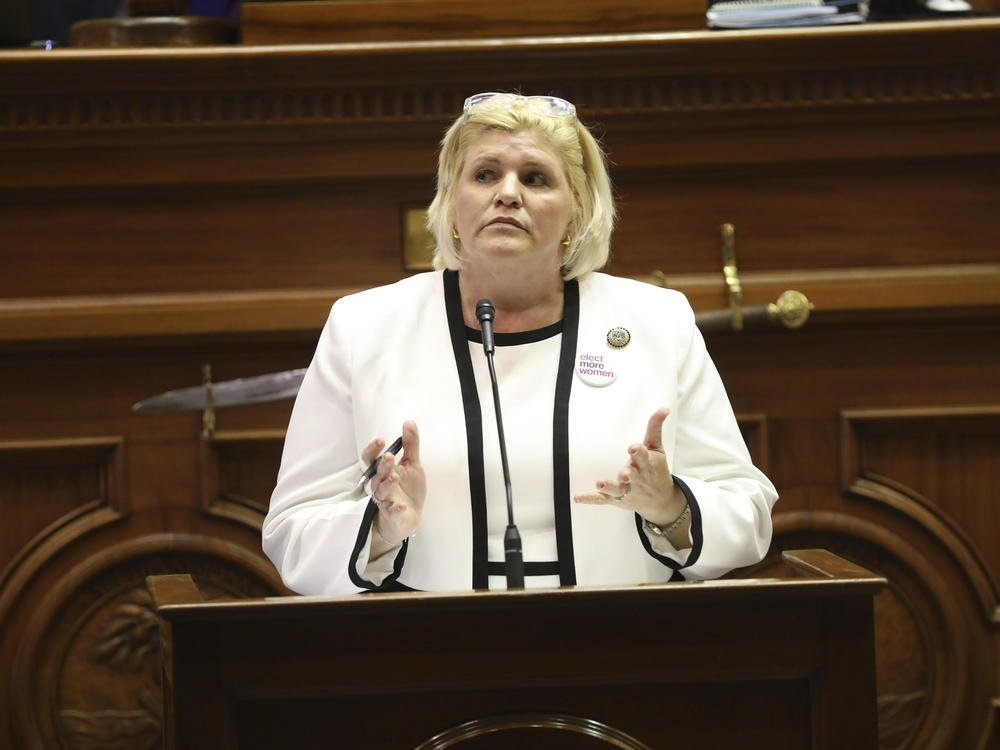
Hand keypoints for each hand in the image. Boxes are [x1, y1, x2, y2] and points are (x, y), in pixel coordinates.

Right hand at [362, 420, 424, 549]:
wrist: (411, 514)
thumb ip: (410, 445)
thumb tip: (409, 423)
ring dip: (387, 484)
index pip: (370, 459)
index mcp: (382, 471)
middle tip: (389, 456)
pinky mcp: (392, 514)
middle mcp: (380, 484)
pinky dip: (395, 509)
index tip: (381, 440)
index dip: (373, 450)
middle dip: (381, 465)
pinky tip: (402, 506)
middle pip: (375, 474)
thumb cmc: (408, 487)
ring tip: (395, 476)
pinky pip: (391, 512)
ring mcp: (385, 500)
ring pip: (380, 492)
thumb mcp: (412, 464)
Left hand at [573, 408, 686, 529]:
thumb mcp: (657, 448)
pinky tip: (578, 497)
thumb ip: (655, 427)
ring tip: (600, 483)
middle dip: (629, 474)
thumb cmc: (656, 470)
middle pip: (632, 475)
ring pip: (617, 489)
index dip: (638, 452)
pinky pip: (601, 499)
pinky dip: (590, 498)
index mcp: (646, 464)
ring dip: (609, 486)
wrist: (660, 500)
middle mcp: (637, 478)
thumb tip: (664, 409)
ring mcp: (626, 490)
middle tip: (625, 473)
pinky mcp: (616, 499)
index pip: (643, 456)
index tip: (634, 447)